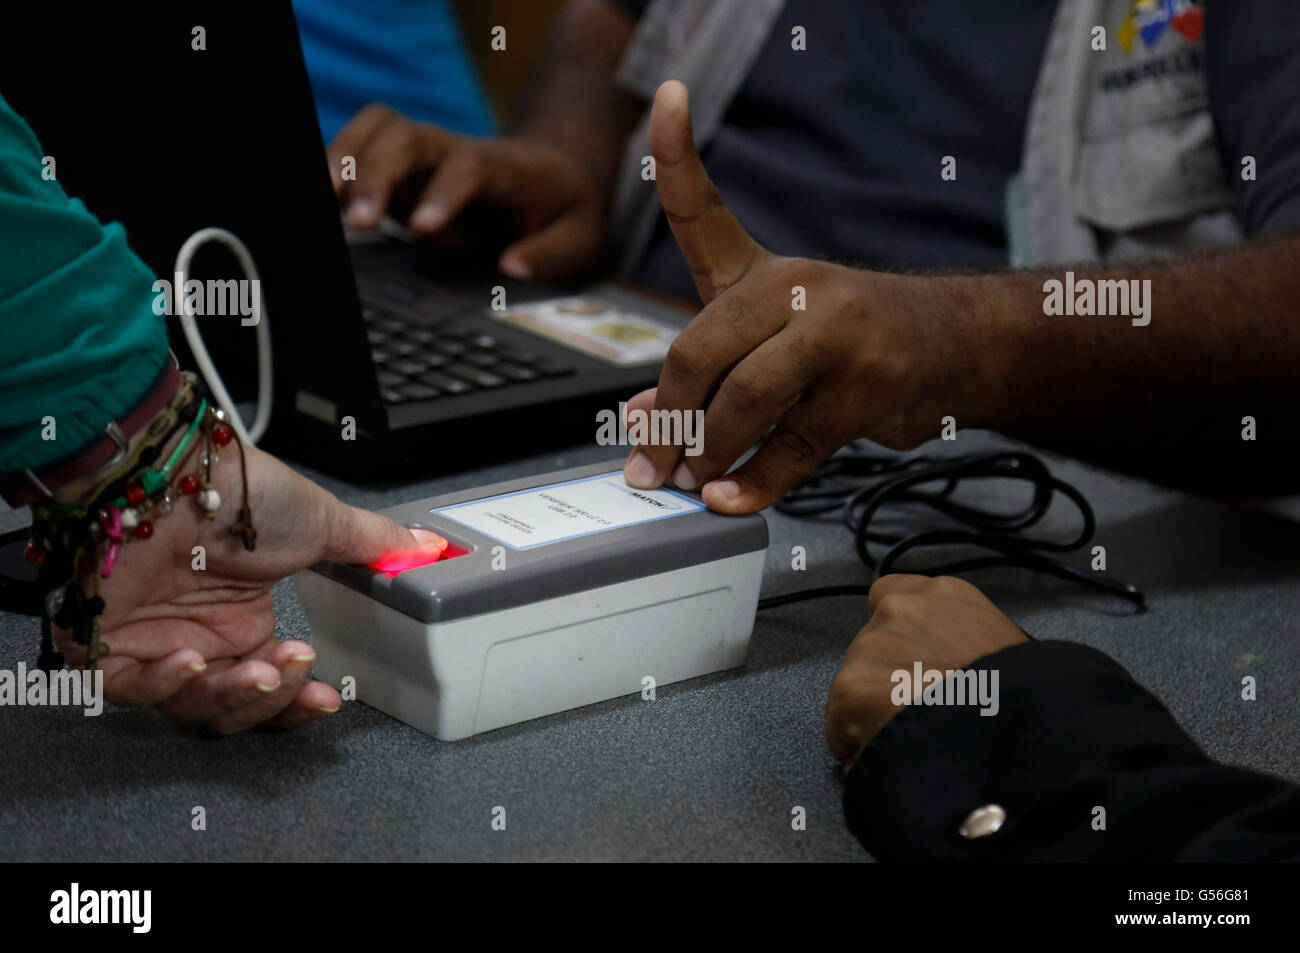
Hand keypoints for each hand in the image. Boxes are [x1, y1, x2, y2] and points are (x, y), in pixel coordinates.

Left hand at [52, 442, 445, 733]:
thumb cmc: (237, 489)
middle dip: (269, 701)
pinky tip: (190, 659)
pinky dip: (164, 683)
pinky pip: (132, 690)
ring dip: (228, 696)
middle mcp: (197, 636)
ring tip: (255, 669)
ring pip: (190, 708)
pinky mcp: (100, 645)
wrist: (171, 467)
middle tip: (289, 673)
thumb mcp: (320, 522)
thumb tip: (425, 549)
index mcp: (241, 620)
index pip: (270, 685)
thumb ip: (372, 546)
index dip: (297, 701)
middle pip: (235, 709)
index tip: (326, 698)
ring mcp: (149, 643)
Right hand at [327, 105, 607, 279]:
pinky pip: (362, 149)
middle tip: (360, 222)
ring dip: (347, 159)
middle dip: (378, 173)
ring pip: (378, 131)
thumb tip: (512, 269)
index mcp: (504, 168)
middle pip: (409, 137)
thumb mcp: (582, 237)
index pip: (468, 167)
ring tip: (326, 202)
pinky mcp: (404, 170)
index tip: (422, 227)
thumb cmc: (565, 206)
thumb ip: (552, 253)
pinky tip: (325, 201)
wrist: (556, 171)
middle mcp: (457, 151)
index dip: (443, 192)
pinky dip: (339, 166)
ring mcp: (426, 157)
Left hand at [622, 81, 1004, 512]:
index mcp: (762, 270)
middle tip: (650, 464)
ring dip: (708, 454)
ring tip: (693, 481)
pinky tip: (729, 500)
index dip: (677, 149)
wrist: (960, 344)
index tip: (664, 95)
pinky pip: (793, 448)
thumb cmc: (849, 339)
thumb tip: (642, 423)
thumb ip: (705, 373)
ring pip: (747, 402)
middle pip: (702, 350)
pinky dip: (753, 483)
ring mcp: (836, 336)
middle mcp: (796, 290)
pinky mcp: (868, 389)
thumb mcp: (770, 340)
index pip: (705, 206)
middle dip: (669, 420)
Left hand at [824, 574, 1027, 764]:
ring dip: (872, 707)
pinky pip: (839, 724)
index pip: (893, 596)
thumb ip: (968, 642)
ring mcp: (871, 647)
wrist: (1016, 727)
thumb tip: (956, 670)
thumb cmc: (1025, 696)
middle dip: (886, 675)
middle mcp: (900, 609)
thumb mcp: (1009, 648)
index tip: (907, 660)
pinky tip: (884, 756)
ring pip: (856, 682)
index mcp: (944, 595)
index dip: (898, 635)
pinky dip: (854, 742)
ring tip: (909, 736)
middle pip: (872, 643)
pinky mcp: (850, 688)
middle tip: (914, 708)